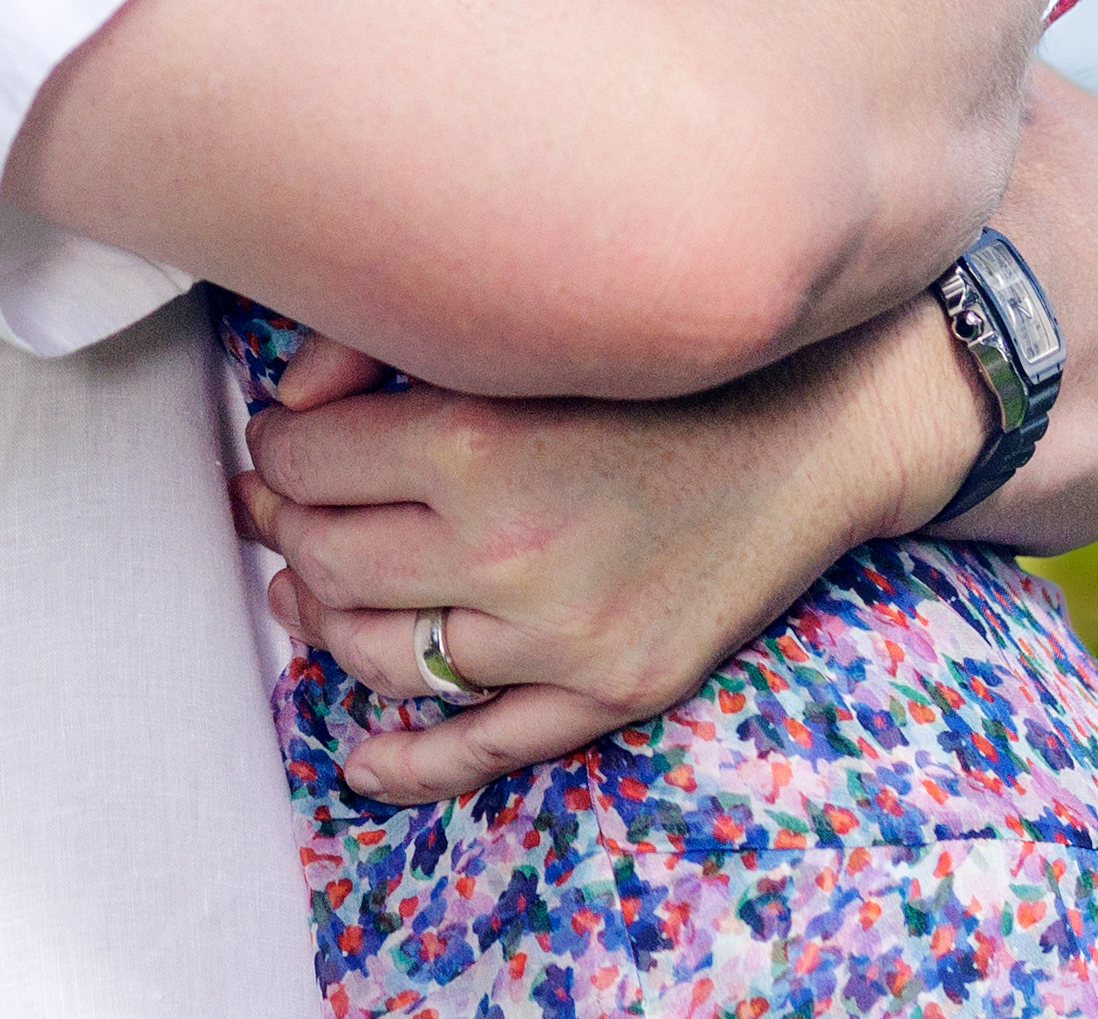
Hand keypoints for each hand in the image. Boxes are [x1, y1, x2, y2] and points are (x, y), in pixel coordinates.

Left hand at [232, 312, 986, 806]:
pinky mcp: (613, 689)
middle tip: (278, 506)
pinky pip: (481, 748)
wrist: (819, 425)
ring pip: (382, 658)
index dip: (278, 449)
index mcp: (475, 443)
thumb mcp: (523, 335)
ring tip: (309, 593)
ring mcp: (563, 637)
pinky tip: (362, 757)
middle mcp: (510, 551)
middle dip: (287, 529)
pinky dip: (407, 762)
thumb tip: (292, 402)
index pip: (308, 465)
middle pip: (328, 562)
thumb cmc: (670, 365)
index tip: (283, 439)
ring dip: (326, 625)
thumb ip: (385, 355)